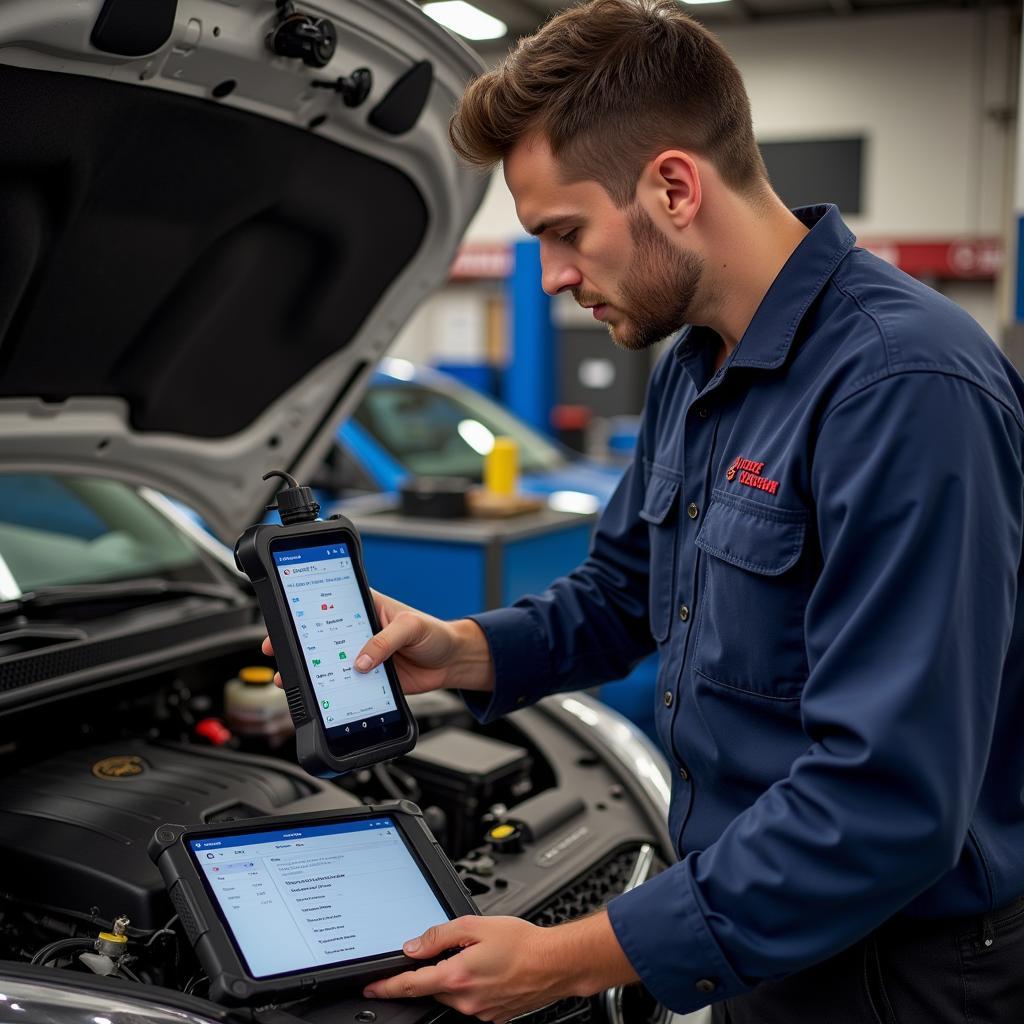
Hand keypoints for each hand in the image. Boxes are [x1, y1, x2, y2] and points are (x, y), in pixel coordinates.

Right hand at [261, 590, 492, 694]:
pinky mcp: (368, 679)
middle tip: (276, 649)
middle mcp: (359, 630)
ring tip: (289, 677)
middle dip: (296, 642)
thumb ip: (385, 641)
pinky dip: (331, 690)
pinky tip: (321, 695)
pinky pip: (345, 684)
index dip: (306, 610)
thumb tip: (360, 661)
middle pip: (321, 635)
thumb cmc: (435, 632)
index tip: (286, 618)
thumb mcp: (411, 627)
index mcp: (366, 607)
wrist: (452, 662)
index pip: (331, 604)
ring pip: (329, 662)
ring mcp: (362, 655)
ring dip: (309, 669)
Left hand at [362, 912, 637, 1022]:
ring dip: (454, 978)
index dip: (386, 987)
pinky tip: (490, 971)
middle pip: (432, 988)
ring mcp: (479, 1011)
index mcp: (457, 975)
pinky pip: (471, 1002)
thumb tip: (413, 945)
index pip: (410, 984)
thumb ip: (440, 935)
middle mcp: (465, 999)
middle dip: (432, 972)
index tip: (370, 988)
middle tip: (452, 951)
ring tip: (480, 957)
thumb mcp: (476, 926)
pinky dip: (472, 987)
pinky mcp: (492, 1016)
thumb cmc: (523, 943)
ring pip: (452, 995)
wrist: (556, 964)